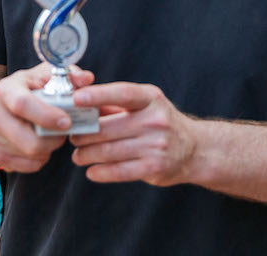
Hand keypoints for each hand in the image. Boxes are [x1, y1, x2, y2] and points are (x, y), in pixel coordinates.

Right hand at [0, 63, 94, 173]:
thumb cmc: (24, 90)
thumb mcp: (41, 76)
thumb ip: (66, 75)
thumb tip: (86, 79)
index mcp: (5, 90)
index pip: (23, 104)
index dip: (47, 116)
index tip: (67, 122)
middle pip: (30, 140)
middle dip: (55, 139)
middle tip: (65, 130)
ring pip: (32, 155)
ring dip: (50, 148)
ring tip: (53, 135)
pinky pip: (28, 166)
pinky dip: (41, 158)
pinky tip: (41, 144)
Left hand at [68, 81, 195, 186]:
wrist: (194, 149)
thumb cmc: (159, 122)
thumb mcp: (144, 104)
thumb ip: (113, 103)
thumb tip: (78, 102)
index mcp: (151, 98)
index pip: (123, 94)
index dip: (98, 95)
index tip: (76, 98)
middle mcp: (155, 120)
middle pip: (107, 128)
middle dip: (82, 134)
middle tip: (72, 136)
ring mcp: (156, 145)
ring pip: (108, 151)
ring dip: (86, 155)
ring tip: (78, 155)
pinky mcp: (154, 167)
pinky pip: (118, 171)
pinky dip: (100, 172)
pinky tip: (91, 171)